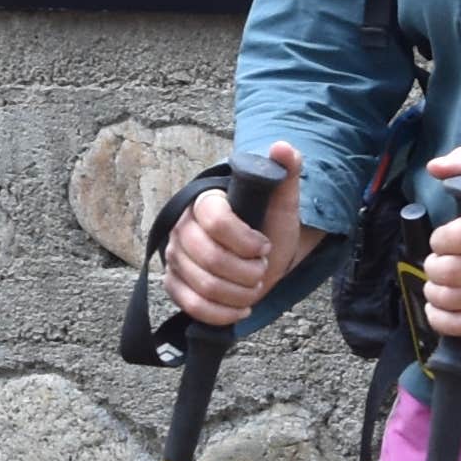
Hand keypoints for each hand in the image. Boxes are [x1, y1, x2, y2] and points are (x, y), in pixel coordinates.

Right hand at [161, 149, 299, 328]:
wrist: (260, 255)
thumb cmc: (268, 225)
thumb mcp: (283, 201)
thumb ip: (286, 172)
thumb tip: (283, 147)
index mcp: (204, 200)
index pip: (216, 220)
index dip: (246, 240)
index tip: (264, 246)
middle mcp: (182, 227)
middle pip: (210, 258)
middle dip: (247, 271)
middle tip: (262, 269)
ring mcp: (175, 257)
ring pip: (204, 285)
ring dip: (240, 293)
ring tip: (254, 286)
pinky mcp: (174, 284)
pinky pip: (192, 306)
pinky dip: (222, 313)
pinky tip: (241, 307)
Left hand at [413, 148, 460, 344]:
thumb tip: (435, 166)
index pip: (455, 237)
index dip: (438, 240)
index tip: (442, 240)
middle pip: (451, 271)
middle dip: (433, 267)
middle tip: (436, 263)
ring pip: (453, 299)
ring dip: (434, 292)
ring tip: (438, 283)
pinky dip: (441, 318)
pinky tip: (439, 308)